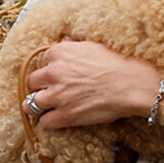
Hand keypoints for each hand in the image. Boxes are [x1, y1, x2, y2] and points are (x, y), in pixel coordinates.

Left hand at [22, 39, 163, 130]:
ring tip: (46, 108)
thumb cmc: (117, 62)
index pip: (39, 63)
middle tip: (48, 92)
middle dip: (38, 88)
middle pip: (31, 83)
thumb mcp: (91, 45)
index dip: (46, 71)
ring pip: (31, 104)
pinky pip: (45, 122)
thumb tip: (64, 40)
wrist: (132, 83)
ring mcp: (57, 95)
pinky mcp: (65, 115)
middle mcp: (53, 72)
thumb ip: (72, 44)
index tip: (53, 77)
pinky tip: (57, 120)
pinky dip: (49, 123)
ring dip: (38, 106)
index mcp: (58, 53)